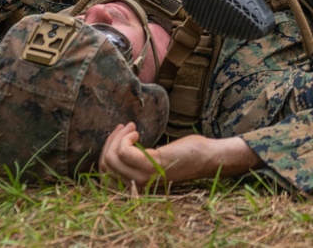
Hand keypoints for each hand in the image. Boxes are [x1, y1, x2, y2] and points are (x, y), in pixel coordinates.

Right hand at [99, 122, 260, 189]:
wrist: (207, 157)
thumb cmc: (184, 155)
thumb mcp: (154, 159)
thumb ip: (136, 158)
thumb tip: (117, 145)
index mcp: (135, 185)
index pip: (105, 173)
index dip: (106, 151)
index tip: (118, 134)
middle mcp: (136, 185)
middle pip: (106, 164)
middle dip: (110, 141)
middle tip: (124, 127)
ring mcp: (143, 177)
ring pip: (112, 157)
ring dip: (118, 137)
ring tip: (131, 127)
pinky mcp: (151, 166)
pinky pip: (124, 152)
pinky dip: (126, 138)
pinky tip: (137, 132)